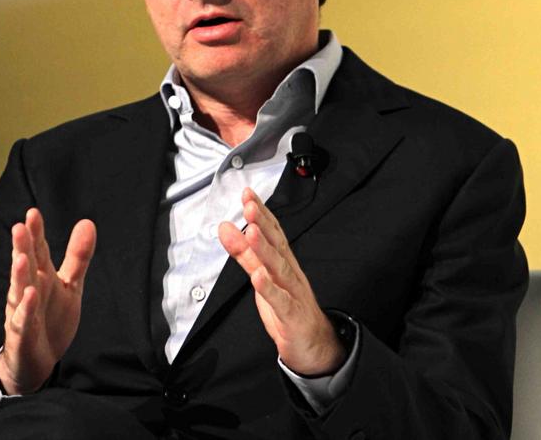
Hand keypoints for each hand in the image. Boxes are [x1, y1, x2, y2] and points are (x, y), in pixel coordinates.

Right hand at [0, 208, 96, 394]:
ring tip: (21, 257)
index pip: (38, 250)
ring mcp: (22, 311)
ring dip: (19, 274)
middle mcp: (28, 290)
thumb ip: (78, 256)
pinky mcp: (22, 334)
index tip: (33, 212)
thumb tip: (87, 222)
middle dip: (22, 247)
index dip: (36, 232)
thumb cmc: (50, 318)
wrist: (37, 361)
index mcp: (41, 276)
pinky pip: (23, 320)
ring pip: (19, 290)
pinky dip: (27, 308)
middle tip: (20, 226)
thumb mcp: (70, 285)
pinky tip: (31, 295)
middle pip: (26, 265)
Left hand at [218, 188, 344, 376]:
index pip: (273, 232)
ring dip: (265, 250)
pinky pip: (281, 302)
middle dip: (263, 224)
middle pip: (277, 245)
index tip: (248, 194)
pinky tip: (258, 278)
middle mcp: (291, 274)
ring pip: (280, 269)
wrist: (316, 347)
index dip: (261, 212)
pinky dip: (270, 290)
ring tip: (251, 233)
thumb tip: (225, 227)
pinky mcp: (293, 317)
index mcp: (284, 262)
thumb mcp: (262, 278)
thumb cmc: (288, 309)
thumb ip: (243, 253)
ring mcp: (294, 294)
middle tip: (249, 205)